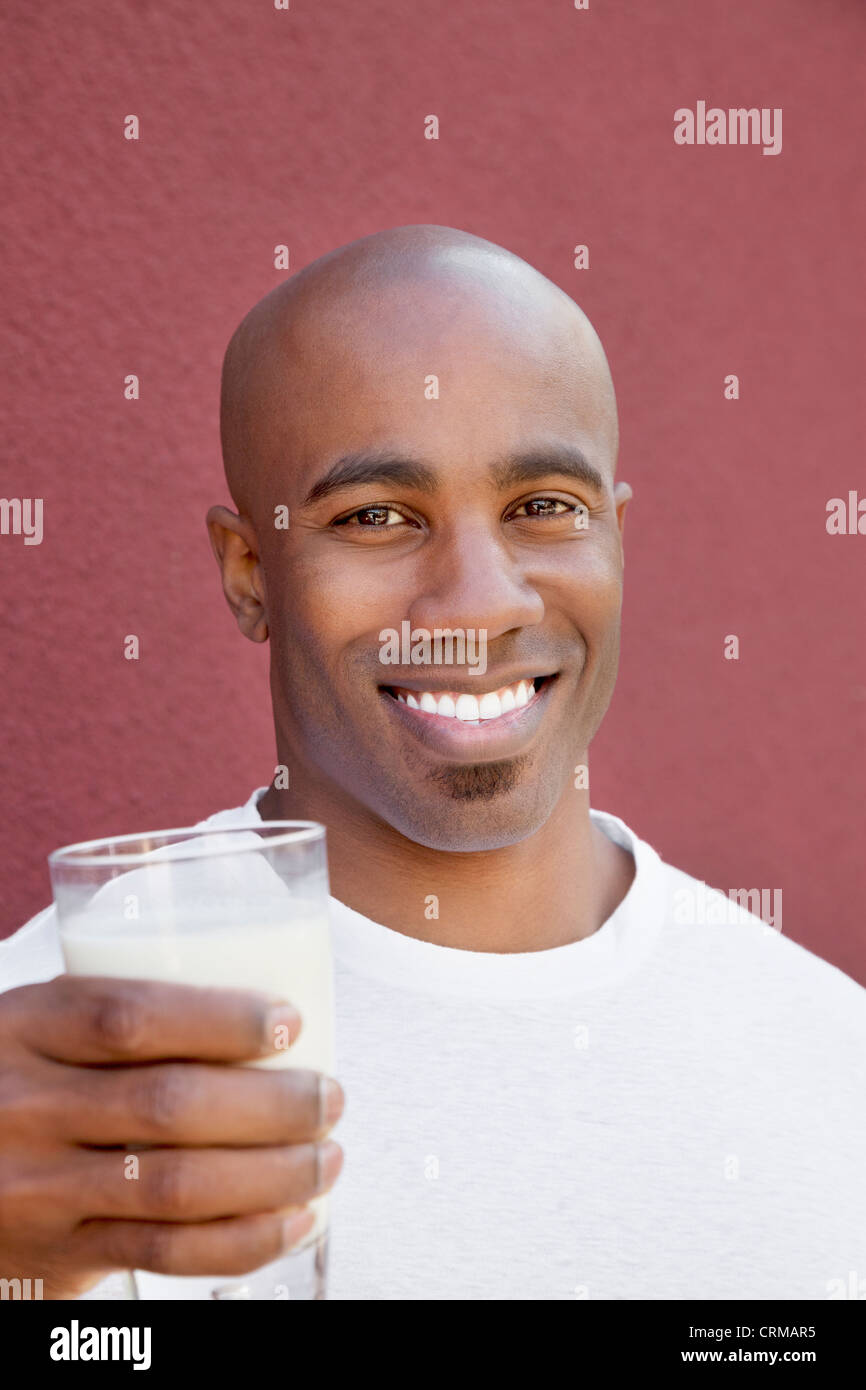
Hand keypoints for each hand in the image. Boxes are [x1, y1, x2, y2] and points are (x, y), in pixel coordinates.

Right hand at [0, 975, 343, 1298]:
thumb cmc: (13, 1078)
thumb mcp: (38, 1024)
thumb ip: (118, 1014)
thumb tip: (264, 1015)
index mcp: (25, 1027)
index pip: (132, 1017)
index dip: (223, 1020)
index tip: (289, 1022)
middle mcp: (26, 1107)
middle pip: (168, 1104)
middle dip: (272, 1104)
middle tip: (329, 1097)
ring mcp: (38, 1188)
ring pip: (176, 1185)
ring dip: (273, 1174)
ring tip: (326, 1157)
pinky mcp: (58, 1253)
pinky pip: (164, 1252)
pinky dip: (244, 1240)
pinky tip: (295, 1218)